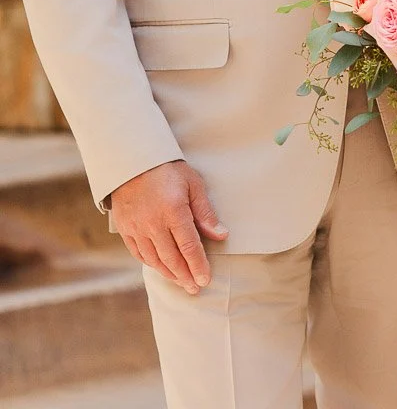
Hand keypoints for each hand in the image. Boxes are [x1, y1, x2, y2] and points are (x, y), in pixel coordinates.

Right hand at [110, 160, 227, 293]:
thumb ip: (205, 212)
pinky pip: (139, 253)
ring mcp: (136, 228)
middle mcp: (153, 223)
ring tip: (181, 281)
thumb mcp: (192, 183)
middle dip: (185, 276)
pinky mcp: (125, 229)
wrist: (132, 160)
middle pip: (171, 258)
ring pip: (155, 259)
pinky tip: (161, 268)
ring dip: (169, 274)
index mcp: (173, 211)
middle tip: (195, 288)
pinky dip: (152, 264)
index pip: (189, 246)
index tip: (205, 279)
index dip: (198, 265)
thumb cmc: (167, 169)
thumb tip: (221, 235)